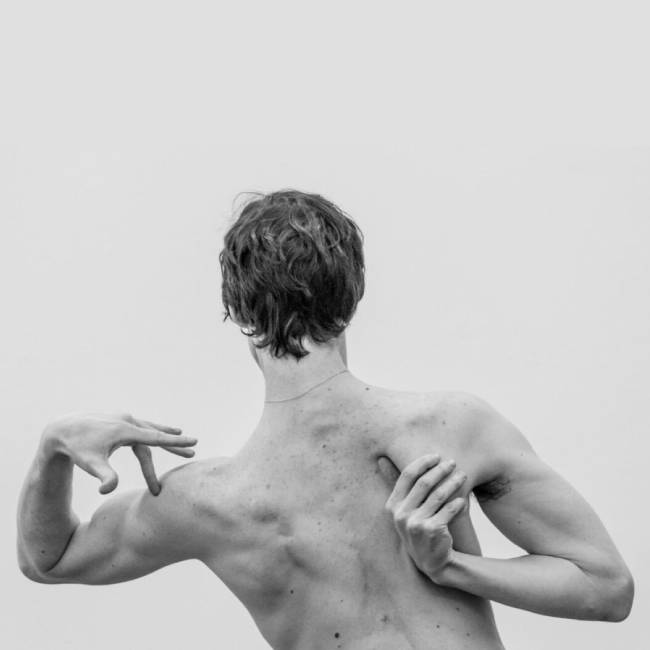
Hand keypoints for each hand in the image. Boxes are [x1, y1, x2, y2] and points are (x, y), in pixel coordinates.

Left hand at [41, 412, 197, 495]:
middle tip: (192, 452)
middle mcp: (128, 421)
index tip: (193, 441)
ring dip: (164, 437)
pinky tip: (158, 431)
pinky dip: (152, 431)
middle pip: (156, 435)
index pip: (157, 437)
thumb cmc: (77, 449)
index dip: (175, 441)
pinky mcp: (119, 420)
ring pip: (149, 430)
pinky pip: (141, 427)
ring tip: (181, 439)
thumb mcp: (90, 464)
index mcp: (126, 430)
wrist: (61, 429)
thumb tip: (108, 491)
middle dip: (174, 445)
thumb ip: (104, 476)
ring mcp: (124, 418)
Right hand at [384, 454, 466, 581]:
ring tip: (462, 475)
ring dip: (453, 482)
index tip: (436, 456)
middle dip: (440, 469)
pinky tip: (464, 501)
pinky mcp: (431, 530)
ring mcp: (416, 523)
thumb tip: (382, 459)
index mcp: (392, 506)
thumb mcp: (404, 512)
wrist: (431, 561)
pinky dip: (457, 504)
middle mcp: (401, 514)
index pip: (407, 476)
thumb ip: (402, 490)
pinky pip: (448, 510)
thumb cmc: (419, 528)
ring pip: (438, 495)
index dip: (422, 462)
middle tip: (452, 462)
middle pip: (424, 483)